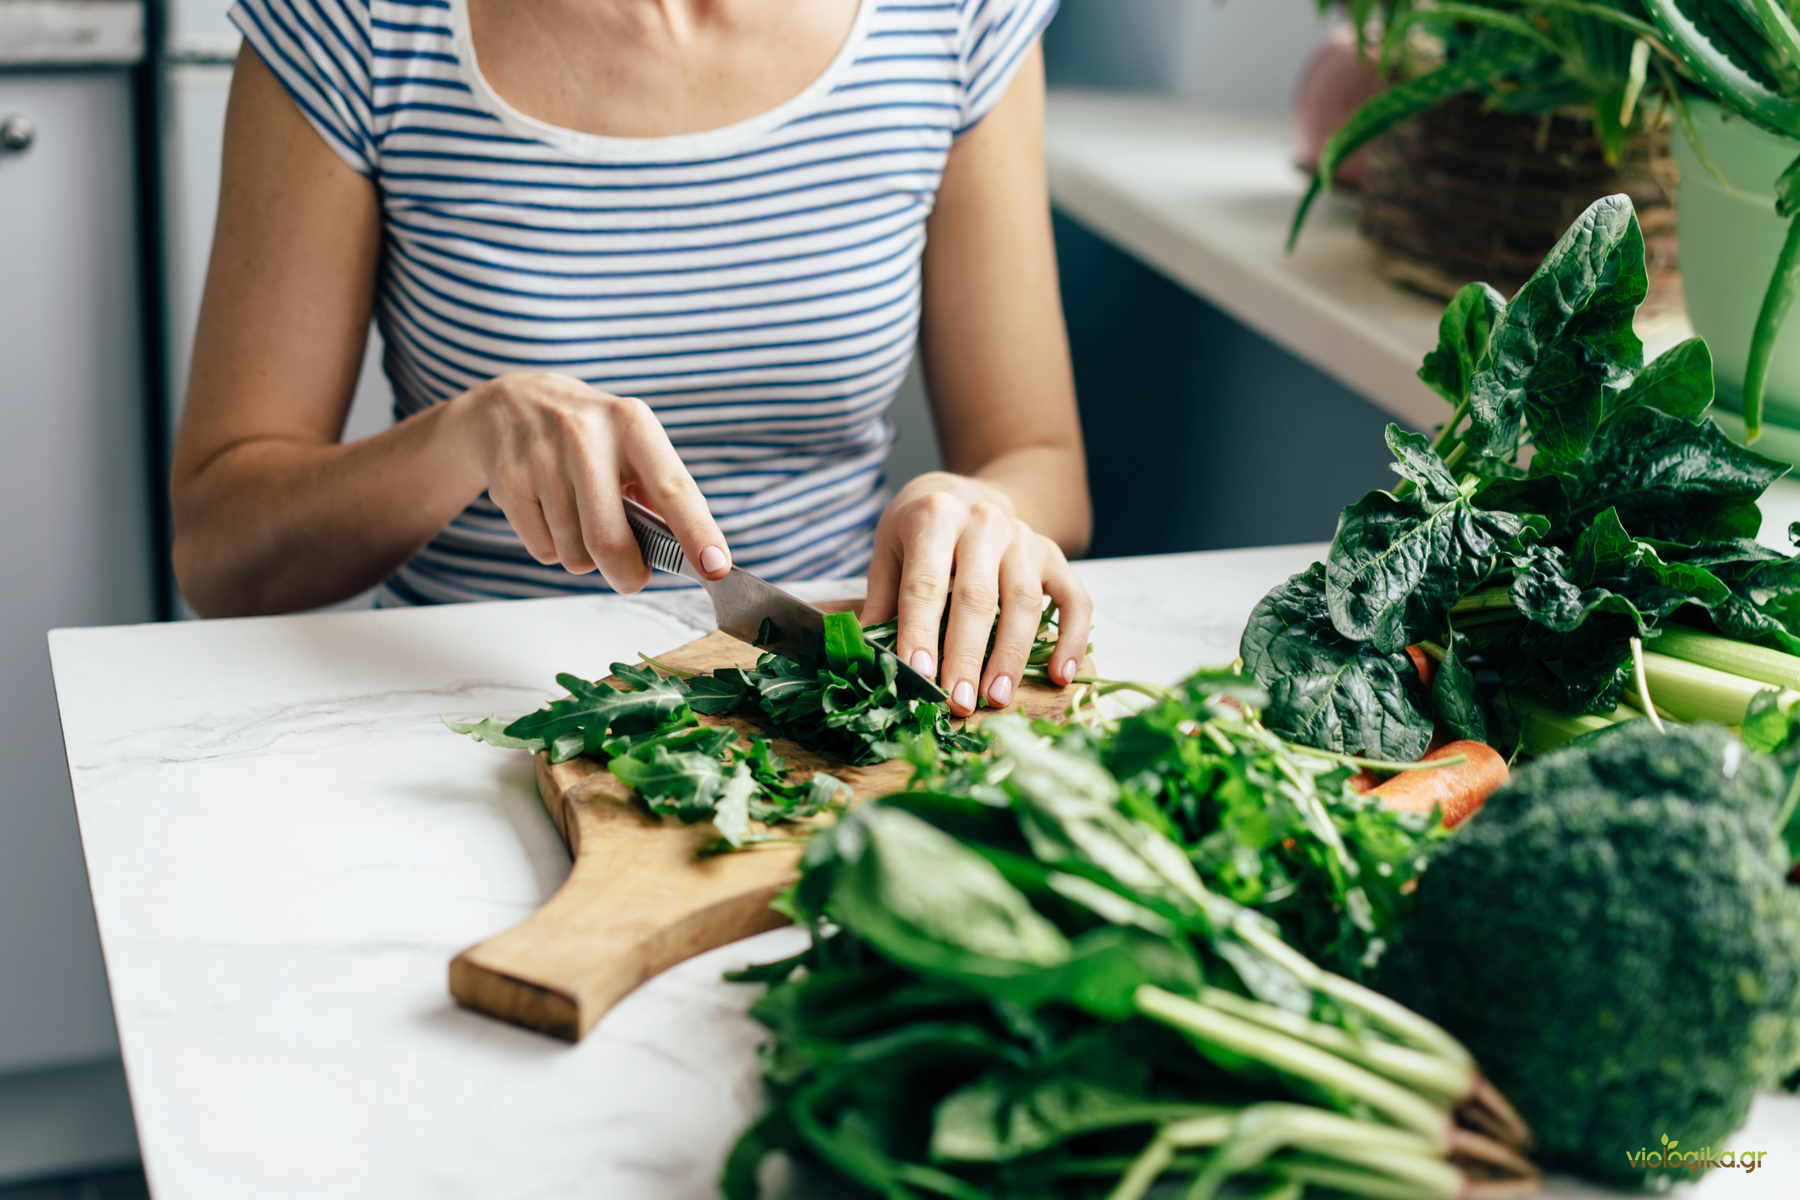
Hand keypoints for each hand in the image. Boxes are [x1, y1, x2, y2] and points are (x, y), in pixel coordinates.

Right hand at [443, 372, 729, 591]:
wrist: (510, 405)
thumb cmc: (590, 438)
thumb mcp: (630, 443)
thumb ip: (658, 494)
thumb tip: (689, 556)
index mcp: (632, 424)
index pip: (672, 489)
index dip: (697, 533)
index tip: (716, 568)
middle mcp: (586, 435)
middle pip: (610, 541)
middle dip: (626, 574)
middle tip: (632, 576)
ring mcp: (542, 457)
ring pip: (574, 554)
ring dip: (584, 556)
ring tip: (580, 518)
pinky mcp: (509, 480)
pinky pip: (542, 550)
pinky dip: (553, 548)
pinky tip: (549, 512)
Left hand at [860, 473, 1091, 716]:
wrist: (968, 493)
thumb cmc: (921, 529)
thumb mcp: (889, 549)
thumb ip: (882, 599)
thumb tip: (868, 655)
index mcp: (935, 517)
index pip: (926, 583)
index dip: (920, 632)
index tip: (918, 675)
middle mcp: (983, 523)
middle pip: (977, 597)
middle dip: (966, 655)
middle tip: (958, 702)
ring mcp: (1024, 538)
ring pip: (1024, 602)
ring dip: (1011, 656)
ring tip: (996, 698)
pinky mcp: (1054, 556)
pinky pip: (1074, 599)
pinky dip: (1071, 639)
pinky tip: (1060, 675)